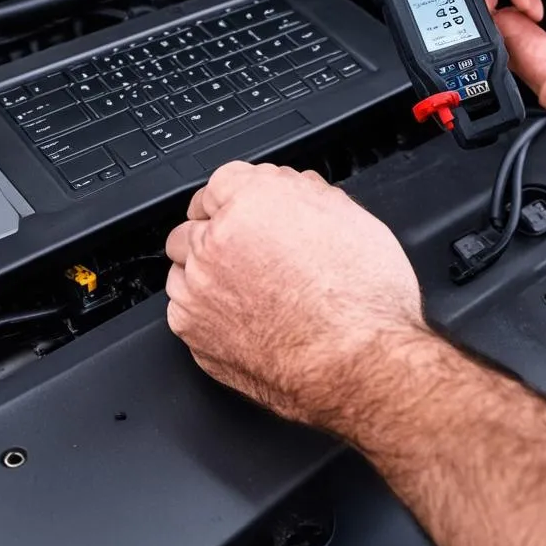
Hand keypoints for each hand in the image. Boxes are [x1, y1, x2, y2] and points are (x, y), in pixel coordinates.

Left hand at [165, 162, 423, 427]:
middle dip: (220, 231)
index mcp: (253, 202)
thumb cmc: (363, 298)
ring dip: (207, 271)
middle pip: (195, 222)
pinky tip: (245, 317)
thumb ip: (306, 194)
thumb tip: (292, 191)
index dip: (244, 194)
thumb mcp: (351, 218)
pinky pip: (185, 309)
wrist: (358, 365)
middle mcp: (216, 242)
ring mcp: (198, 289)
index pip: (223, 180)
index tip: (252, 209)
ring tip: (252, 289)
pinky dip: (207, 310)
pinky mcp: (193, 332)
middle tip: (255, 250)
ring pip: (183, 266)